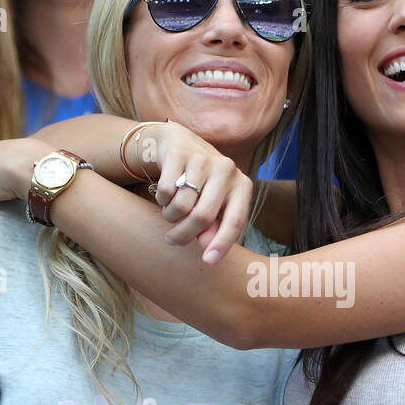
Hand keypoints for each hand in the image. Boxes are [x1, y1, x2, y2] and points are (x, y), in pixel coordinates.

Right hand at [144, 121, 254, 264]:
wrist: (179, 143)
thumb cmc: (202, 183)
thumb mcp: (214, 204)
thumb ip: (214, 227)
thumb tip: (208, 249)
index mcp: (242, 185)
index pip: (235, 220)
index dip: (222, 244)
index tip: (209, 262)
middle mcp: (227, 169)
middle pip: (203, 216)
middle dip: (184, 234)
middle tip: (172, 240)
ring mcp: (203, 159)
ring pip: (181, 206)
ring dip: (170, 216)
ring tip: (171, 211)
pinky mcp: (179, 154)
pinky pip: (165, 191)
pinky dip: (161, 199)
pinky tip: (166, 194)